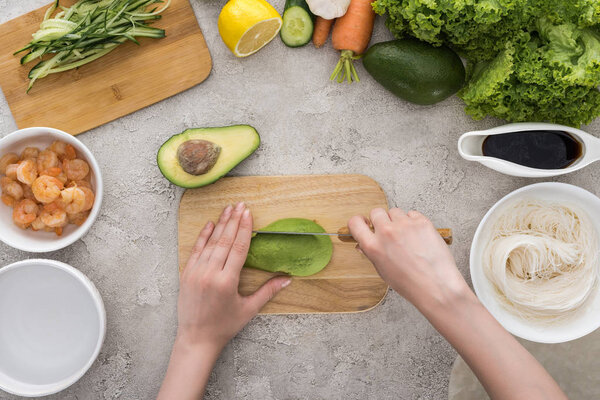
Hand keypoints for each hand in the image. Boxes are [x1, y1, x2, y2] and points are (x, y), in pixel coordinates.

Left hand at [158, 203, 290, 399]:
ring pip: (210, 243)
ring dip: (220, 224)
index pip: (239, 248)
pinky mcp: (186, 274)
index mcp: (227, 282)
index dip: (244, 229)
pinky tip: (209, 224)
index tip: (248, 213)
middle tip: (240, 204)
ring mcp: (196, 272)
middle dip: (234, 221)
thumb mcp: (249, 309)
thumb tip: (288, 279)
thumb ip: (268, 291)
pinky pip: (196, 250)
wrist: (196, 338)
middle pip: (225, 241)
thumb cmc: (225, 326)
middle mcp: (210, 274)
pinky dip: (203, 236)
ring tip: (228, 209)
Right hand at [347, 208, 469, 309]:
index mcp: (373, 247)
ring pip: (395, 211)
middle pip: (376, 212)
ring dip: (398, 220)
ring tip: (406, 235)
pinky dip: (414, 221)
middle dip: (381, 219)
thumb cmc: (411, 283)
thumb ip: (372, 254)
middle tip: (388, 230)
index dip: (359, 221)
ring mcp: (404, 225)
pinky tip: (418, 235)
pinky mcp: (421, 222)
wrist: (436, 286)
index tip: (364, 222)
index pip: (355, 222)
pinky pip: (412, 213)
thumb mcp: (383, 271)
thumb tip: (364, 245)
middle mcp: (386, 233)